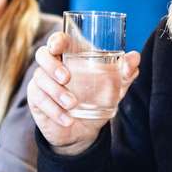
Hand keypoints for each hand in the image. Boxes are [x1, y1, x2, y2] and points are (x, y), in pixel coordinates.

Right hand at [27, 32, 139, 155]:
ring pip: (40, 79)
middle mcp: (53, 65)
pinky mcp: (36, 100)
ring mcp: (42, 82)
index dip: (56, 40)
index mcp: (72, 55)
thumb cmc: (98, 100)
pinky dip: (54, 110)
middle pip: (42, 55)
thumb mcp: (115, 88)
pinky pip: (39, 100)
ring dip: (56, 92)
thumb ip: (125, 73)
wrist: (84, 130)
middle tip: (67, 78)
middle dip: (52, 65)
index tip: (58, 46)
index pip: (58, 40)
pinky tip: (67, 119)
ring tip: (72, 104)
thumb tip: (135, 58)